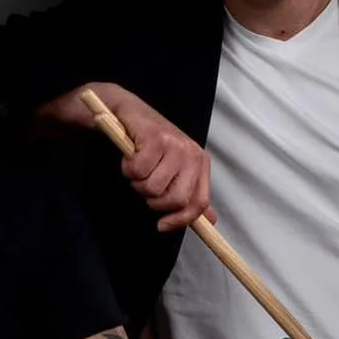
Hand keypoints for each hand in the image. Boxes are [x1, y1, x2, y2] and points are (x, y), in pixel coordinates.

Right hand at [40, 81, 215, 231]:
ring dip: (137, 182)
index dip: (180, 220)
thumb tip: (211, 221)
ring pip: (152, 188)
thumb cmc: (150, 144)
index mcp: (200, 163)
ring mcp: (174, 145)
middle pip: (176, 200)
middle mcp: (192, 154)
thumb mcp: (175, 169)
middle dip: (154, 200)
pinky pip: (137, 172)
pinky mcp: (154, 138)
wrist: (127, 112)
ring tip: (137, 166)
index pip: (199, 203)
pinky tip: (130, 155)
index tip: (161, 225)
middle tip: (146, 185)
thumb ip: (191, 193)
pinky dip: (128, 168)